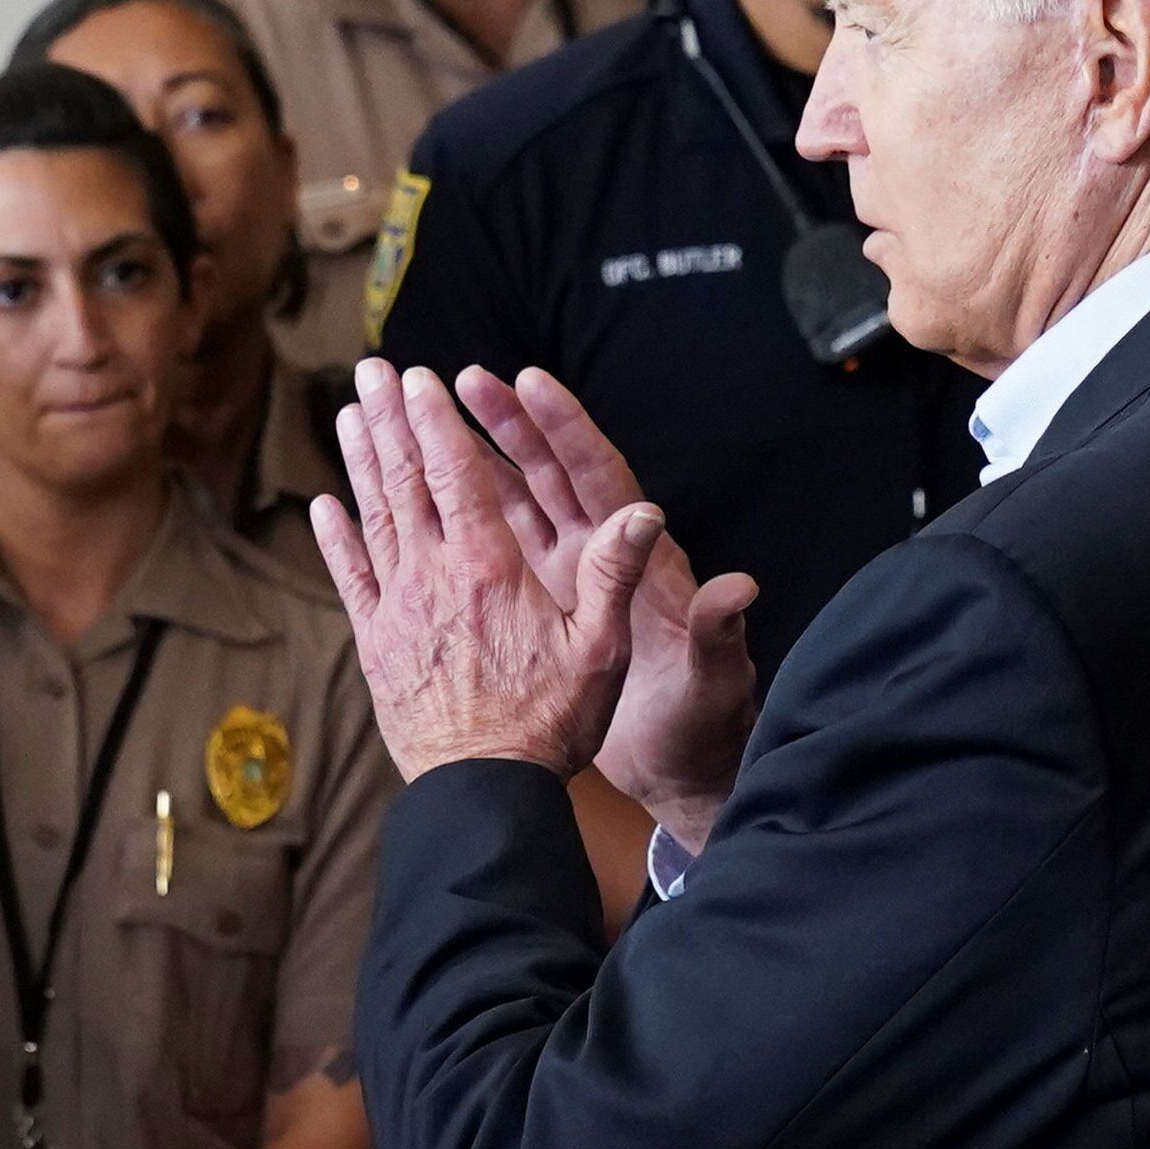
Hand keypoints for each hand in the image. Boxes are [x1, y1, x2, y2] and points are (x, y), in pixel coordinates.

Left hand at [314, 363, 653, 780]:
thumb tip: (644, 510)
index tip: (420, 378)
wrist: (483, 790)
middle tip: (373, 370)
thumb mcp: (601, 649)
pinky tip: (324, 504)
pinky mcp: (376, 643)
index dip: (436, 421)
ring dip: (360, 461)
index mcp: (490, 568)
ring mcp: (398, 608)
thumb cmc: (550, 723)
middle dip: (390, 420)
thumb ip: (616, 574)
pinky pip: (351, 577)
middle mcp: (435, 577)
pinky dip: (335, 537)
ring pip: (374, 518)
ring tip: (349, 413)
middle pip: (406, 481)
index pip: (456, 476)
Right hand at [455, 368, 761, 846]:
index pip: (600, 479)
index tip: (530, 381)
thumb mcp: (710, 681)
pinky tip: (409, 507)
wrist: (678, 769)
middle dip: (506, 425)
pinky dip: (451, 528)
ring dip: (469, 464)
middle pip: (547, 475)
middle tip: (461, 379)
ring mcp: (565, 583)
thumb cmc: (701, 725)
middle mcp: (599, 560)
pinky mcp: (539, 612)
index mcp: (642, 564)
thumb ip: (717, 631)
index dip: (566, 430)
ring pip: (509, 507)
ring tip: (422, 422)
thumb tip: (740, 588)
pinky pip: (487, 557)